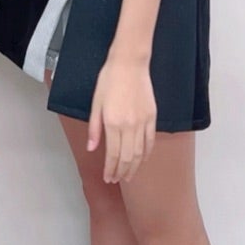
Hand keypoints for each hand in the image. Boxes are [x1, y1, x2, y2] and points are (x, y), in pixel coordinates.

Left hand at [87, 55, 156, 182]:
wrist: (129, 64)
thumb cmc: (109, 80)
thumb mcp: (96, 103)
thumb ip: (94, 128)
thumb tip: (92, 148)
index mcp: (112, 123)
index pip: (113, 155)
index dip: (110, 169)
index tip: (108, 178)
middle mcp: (129, 126)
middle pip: (127, 157)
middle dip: (122, 172)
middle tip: (117, 180)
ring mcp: (142, 122)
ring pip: (140, 152)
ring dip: (135, 167)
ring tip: (129, 176)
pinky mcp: (152, 116)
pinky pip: (150, 140)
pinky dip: (147, 153)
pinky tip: (143, 159)